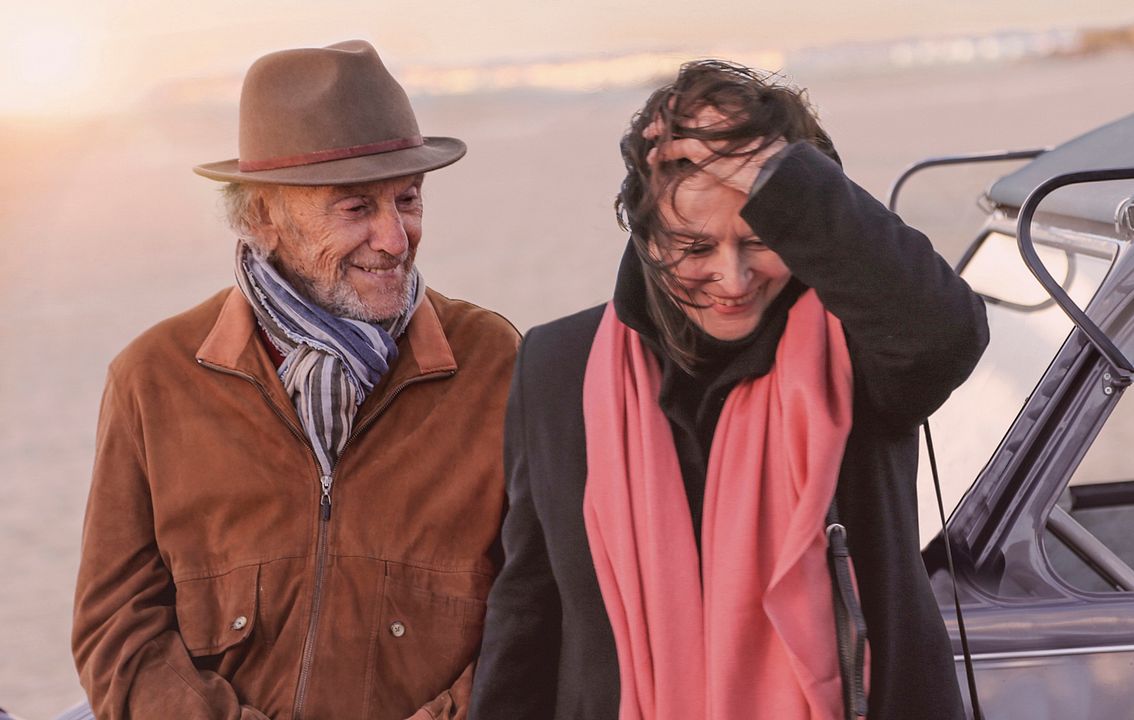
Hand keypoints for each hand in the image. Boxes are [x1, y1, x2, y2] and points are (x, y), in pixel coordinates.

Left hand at [644, 105, 786, 195]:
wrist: (772, 171)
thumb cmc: (771, 156)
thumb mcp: (759, 133)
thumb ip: (745, 125)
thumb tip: (745, 127)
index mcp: (732, 108)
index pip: (701, 99)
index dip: (686, 100)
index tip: (675, 103)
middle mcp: (718, 115)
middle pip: (685, 108)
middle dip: (668, 112)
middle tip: (657, 117)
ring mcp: (708, 131)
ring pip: (675, 125)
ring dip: (659, 129)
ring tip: (647, 133)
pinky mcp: (700, 149)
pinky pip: (673, 147)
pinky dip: (661, 152)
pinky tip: (652, 158)